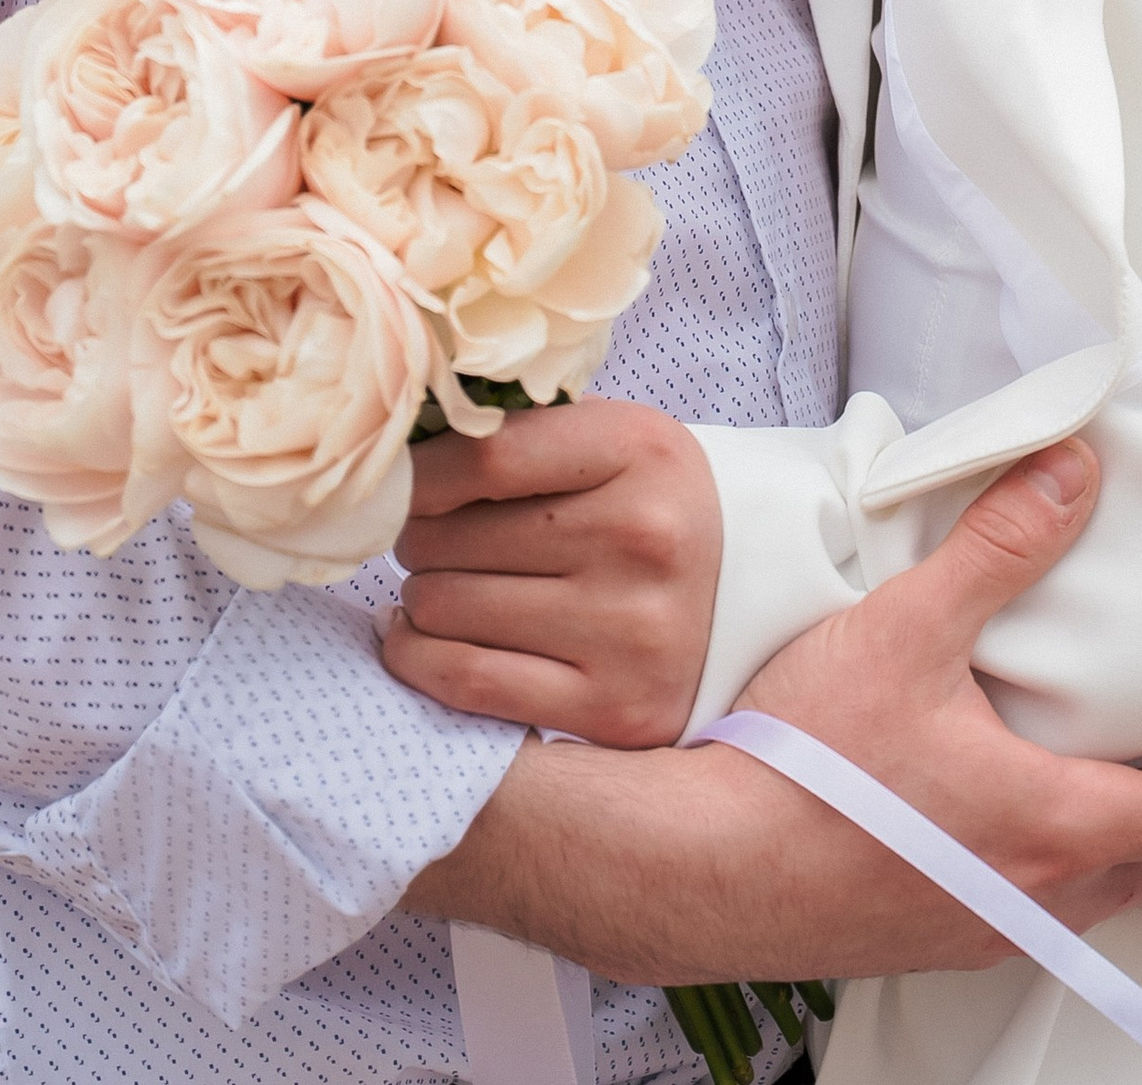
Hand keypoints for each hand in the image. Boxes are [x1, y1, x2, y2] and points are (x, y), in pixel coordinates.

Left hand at [382, 398, 718, 746]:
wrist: (747, 589)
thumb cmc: (646, 501)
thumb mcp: (607, 438)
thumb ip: (516, 433)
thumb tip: (394, 452)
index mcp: (640, 450)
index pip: (484, 456)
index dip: (415, 472)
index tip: (394, 481)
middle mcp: (642, 539)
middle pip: (453, 536)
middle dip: (418, 536)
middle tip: (430, 537)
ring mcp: (630, 631)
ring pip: (448, 608)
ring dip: (421, 594)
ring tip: (442, 582)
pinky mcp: (613, 708)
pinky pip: (469, 681)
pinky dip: (417, 658)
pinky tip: (415, 635)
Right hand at [402, 437, 1141, 982]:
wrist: (699, 871)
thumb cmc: (798, 770)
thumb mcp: (907, 630)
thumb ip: (999, 546)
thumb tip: (1071, 471)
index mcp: (1056, 823)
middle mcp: (1037, 891)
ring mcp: (985, 925)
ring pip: (1102, 891)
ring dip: (1137, 840)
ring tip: (1139, 778)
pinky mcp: (933, 936)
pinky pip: (1034, 905)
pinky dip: (1063, 861)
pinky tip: (1021, 817)